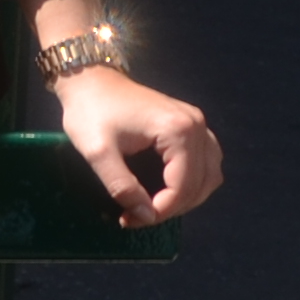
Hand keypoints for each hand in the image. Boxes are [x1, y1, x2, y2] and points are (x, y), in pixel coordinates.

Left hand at [55, 62, 224, 225]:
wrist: (90, 79)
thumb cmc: (89, 112)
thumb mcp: (97, 153)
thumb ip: (122, 187)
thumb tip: (145, 215)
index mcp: (178, 131)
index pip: (183, 186)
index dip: (160, 211)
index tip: (130, 220)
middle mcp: (196, 125)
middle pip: (202, 183)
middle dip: (172, 207)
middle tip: (138, 216)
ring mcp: (197, 123)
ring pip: (210, 174)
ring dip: (187, 197)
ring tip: (153, 206)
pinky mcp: (191, 124)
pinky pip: (206, 161)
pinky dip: (192, 181)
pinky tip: (167, 189)